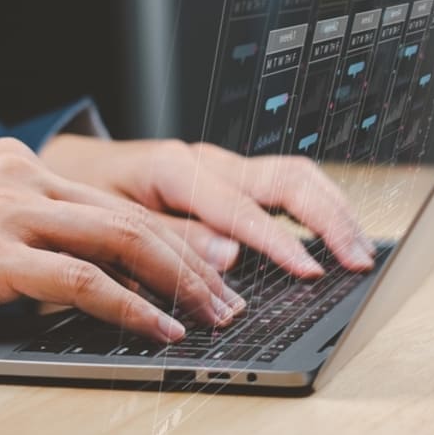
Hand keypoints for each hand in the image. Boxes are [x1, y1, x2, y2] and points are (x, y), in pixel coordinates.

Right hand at [0, 138, 244, 340]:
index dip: (175, 237)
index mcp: (22, 165)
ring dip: (177, 282)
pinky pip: (80, 279)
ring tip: (211, 314)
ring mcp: (8, 210)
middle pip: (132, 217)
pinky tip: (156, 327)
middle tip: (231, 296)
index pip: (118, 202)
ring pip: (119, 239)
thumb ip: (38, 230)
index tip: (215, 267)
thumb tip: (103, 271)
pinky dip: (128, 305)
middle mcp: (23, 176)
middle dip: (193, 262)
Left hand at [37, 136, 375, 275]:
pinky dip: (317, 209)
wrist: (74, 173)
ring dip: (333, 211)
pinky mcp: (233, 181)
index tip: (311, 271)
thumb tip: (228, 260)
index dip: (279, 243)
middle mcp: (210, 163)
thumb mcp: (110, 225)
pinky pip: (286, 188)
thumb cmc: (86, 200)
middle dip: (329, 218)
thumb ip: (168, 241)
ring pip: (297, 177)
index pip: (242, 208)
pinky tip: (336, 235)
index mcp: (177, 170)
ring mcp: (225, 169)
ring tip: (360, 250)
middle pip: (288, 178)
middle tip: (358, 259)